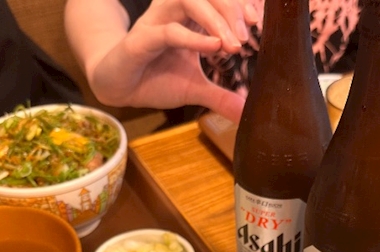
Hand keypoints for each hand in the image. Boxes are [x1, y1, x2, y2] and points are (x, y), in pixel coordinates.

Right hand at [66, 0, 257, 122]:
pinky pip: (169, 30)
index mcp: (190, 16)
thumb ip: (221, 97)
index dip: (241, 5)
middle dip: (232, 10)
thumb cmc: (155, 79)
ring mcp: (157, 21)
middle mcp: (174, 10)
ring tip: (233, 44)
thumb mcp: (195, 89)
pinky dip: (193, 37)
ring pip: (189, 0)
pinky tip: (213, 47)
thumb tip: (246, 111)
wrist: (119, 87)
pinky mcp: (142, 39)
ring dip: (215, 19)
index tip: (260, 23)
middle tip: (247, 38)